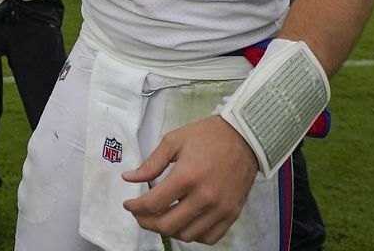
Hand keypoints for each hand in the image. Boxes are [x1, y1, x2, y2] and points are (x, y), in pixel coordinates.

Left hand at [120, 116, 257, 244]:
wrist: (244, 137)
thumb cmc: (207, 136)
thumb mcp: (174, 141)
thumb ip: (151, 164)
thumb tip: (129, 178)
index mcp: (187, 176)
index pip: (153, 204)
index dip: (135, 208)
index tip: (129, 205)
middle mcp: (204, 197)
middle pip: (167, 225)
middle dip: (147, 223)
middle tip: (140, 215)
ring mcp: (220, 209)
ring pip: (187, 235)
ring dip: (169, 230)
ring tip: (162, 217)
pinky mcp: (232, 214)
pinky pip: (209, 237)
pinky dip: (193, 235)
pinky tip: (185, 222)